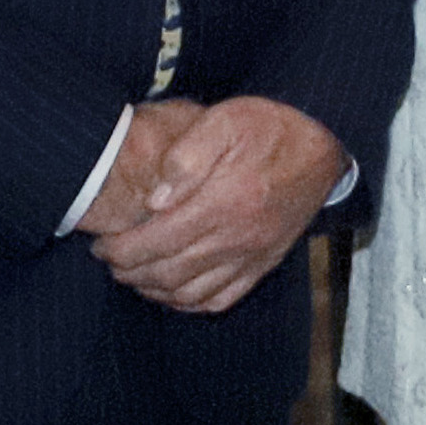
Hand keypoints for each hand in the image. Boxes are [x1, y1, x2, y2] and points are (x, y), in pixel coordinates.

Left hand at [92, 95, 346, 314]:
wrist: (323, 143)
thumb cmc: (269, 128)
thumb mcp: (225, 121)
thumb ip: (186, 157)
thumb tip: (156, 201)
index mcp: (222, 204)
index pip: (156, 242)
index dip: (119, 250)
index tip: (102, 244)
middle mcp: (236, 238)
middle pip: (167, 273)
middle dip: (129, 272)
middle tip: (110, 259)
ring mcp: (252, 256)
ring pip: (190, 293)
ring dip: (153, 290)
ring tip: (134, 274)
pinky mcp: (264, 263)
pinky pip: (221, 299)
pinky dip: (190, 304)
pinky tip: (173, 291)